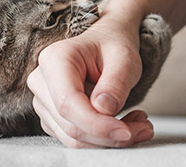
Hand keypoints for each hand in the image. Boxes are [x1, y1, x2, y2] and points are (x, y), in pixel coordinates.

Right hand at [27, 16, 153, 147]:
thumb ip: (116, 82)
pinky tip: (121, 122)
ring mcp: (42, 101)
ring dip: (108, 140)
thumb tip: (104, 110)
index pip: (67, 103)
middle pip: (70, 125)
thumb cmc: (111, 47)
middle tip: (144, 128)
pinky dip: (101, 139)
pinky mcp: (51, 117)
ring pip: (72, 138)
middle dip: (109, 135)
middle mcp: (41, 81)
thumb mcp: (124, 58)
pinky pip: (74, 139)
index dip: (97, 125)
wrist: (104, 45)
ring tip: (138, 123)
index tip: (127, 132)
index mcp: (54, 59)